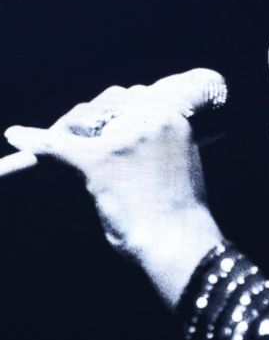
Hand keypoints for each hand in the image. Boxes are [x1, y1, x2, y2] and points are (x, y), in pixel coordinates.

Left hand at [5, 71, 223, 306]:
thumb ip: (152, 141)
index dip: (113, 110)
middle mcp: (151, 120)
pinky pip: (57, 146)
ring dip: (70, 133)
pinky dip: (33, 141)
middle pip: (105, 104)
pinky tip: (16, 136)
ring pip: (82, 121)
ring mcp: (125, 139)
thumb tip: (111, 130)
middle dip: (90, 121)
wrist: (180, 243)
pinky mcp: (101, 161)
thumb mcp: (176, 163)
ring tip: (65, 150)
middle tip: (82, 140)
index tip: (103, 124)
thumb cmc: (177, 212)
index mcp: (174, 118)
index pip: (133, 96)